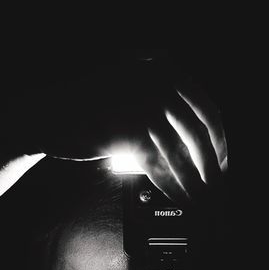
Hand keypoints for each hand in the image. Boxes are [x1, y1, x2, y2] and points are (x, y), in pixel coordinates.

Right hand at [13, 57, 228, 203]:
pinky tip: (182, 200)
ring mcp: (144, 106)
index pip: (206, 108)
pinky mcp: (130, 132)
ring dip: (198, 182)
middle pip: (199, 133)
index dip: (220, 141)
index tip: (223, 162)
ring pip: (183, 153)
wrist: (45, 113)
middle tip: (219, 188)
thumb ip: (162, 103)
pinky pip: (160, 167)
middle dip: (213, 167)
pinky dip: (175, 187)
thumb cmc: (85, 106)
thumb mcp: (131, 90)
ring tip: (205, 201)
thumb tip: (198, 140)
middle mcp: (159, 82)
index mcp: (164, 68)